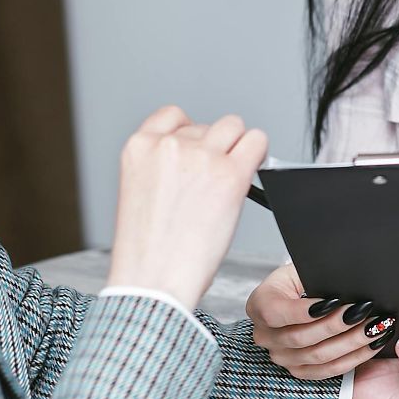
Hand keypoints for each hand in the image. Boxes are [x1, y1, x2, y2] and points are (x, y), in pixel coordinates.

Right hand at [107, 106, 266, 309]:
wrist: (153, 281)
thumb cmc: (147, 252)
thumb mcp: (139, 194)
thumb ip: (163, 168)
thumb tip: (198, 161)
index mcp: (138, 147)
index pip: (173, 116)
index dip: (191, 133)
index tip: (200, 151)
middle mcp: (170, 145)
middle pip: (209, 124)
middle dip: (216, 147)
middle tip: (215, 179)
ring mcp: (202, 156)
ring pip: (235, 127)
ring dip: (239, 148)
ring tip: (232, 179)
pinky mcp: (230, 174)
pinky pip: (258, 142)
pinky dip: (260, 154)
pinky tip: (253, 172)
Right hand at [245, 262, 391, 379]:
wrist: (298, 296)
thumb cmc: (303, 278)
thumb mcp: (303, 268)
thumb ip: (318, 275)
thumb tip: (348, 280)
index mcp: (259, 304)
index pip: (276, 312)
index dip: (305, 311)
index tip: (336, 301)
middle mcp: (265, 335)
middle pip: (301, 337)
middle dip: (338, 324)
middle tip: (367, 310)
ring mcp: (281, 356)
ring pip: (318, 356)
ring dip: (352, 342)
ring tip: (378, 325)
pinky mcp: (300, 370)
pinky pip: (329, 370)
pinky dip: (355, 357)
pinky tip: (375, 342)